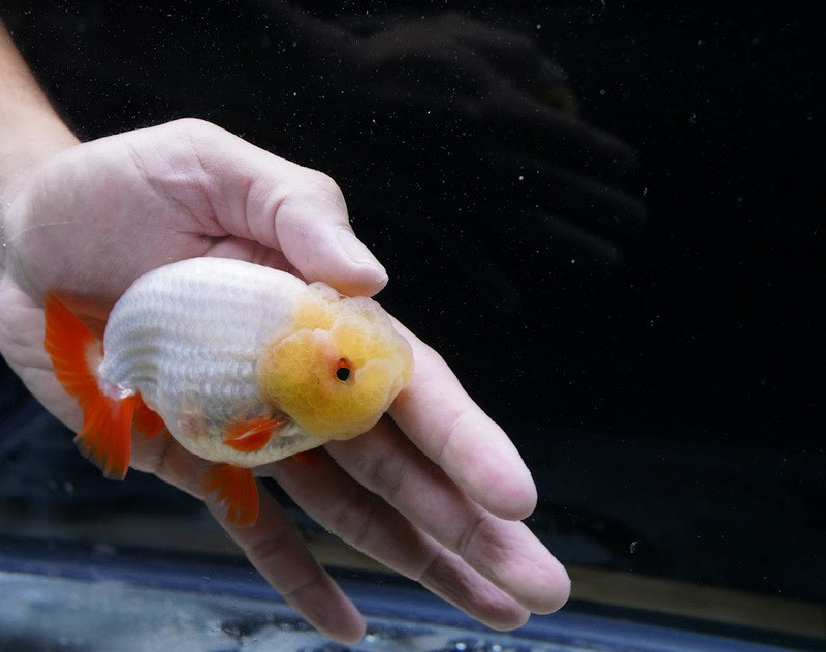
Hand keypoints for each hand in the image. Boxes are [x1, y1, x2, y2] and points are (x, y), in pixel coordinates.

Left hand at [0, 118, 569, 642]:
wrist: (32, 235)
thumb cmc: (128, 188)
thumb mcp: (216, 165)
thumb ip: (297, 211)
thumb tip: (372, 276)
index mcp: (323, 310)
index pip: (411, 382)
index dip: (464, 440)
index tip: (515, 499)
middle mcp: (301, 380)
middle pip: (401, 462)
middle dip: (471, 525)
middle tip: (543, 587)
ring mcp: (252, 429)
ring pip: (350, 508)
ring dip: (420, 560)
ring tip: (493, 610)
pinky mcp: (193, 460)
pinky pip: (253, 530)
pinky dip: (301, 579)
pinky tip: (352, 626)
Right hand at [271, 12, 644, 310]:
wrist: (328, 94)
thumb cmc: (393, 60)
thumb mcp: (458, 36)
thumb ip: (515, 56)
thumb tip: (562, 86)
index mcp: (498, 106)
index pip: (567, 137)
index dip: (602, 155)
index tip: (628, 168)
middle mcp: (487, 154)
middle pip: (558, 186)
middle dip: (602, 204)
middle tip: (635, 221)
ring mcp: (457, 188)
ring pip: (526, 225)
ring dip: (571, 244)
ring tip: (607, 259)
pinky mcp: (424, 212)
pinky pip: (463, 252)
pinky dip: (487, 279)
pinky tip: (510, 303)